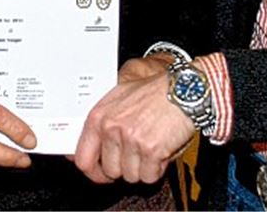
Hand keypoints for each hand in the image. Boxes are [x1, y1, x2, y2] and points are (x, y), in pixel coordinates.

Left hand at [74, 58, 194, 184]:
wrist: (184, 90)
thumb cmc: (155, 92)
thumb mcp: (119, 98)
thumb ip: (102, 123)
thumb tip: (88, 150)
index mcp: (99, 116)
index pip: (82, 158)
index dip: (94, 172)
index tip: (102, 174)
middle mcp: (111, 128)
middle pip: (110, 171)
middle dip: (124, 167)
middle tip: (136, 154)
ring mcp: (131, 140)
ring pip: (130, 176)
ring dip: (143, 167)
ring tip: (151, 146)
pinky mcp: (151, 150)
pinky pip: (149, 176)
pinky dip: (157, 169)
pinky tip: (161, 150)